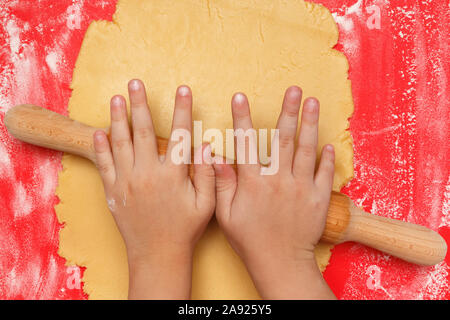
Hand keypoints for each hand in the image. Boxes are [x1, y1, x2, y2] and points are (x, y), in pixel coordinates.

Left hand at [93, 80, 215, 298]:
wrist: (158, 254)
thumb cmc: (184, 229)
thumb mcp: (206, 205)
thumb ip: (208, 174)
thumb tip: (206, 146)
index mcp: (172, 175)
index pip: (180, 135)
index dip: (183, 110)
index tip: (183, 89)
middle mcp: (147, 173)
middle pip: (143, 131)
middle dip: (140, 104)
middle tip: (135, 83)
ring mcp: (127, 182)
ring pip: (120, 143)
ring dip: (118, 118)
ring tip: (116, 99)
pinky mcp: (114, 192)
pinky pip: (105, 165)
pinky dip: (101, 147)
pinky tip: (100, 132)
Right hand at [213, 86, 335, 298]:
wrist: (281, 262)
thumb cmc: (250, 239)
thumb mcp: (226, 214)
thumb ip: (222, 183)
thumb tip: (215, 156)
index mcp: (254, 182)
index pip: (246, 144)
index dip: (242, 118)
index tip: (240, 97)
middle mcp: (278, 180)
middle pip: (283, 139)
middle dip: (288, 111)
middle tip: (294, 90)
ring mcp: (301, 187)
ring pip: (305, 149)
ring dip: (309, 124)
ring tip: (312, 103)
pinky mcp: (318, 198)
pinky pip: (324, 173)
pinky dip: (327, 158)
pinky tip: (328, 144)